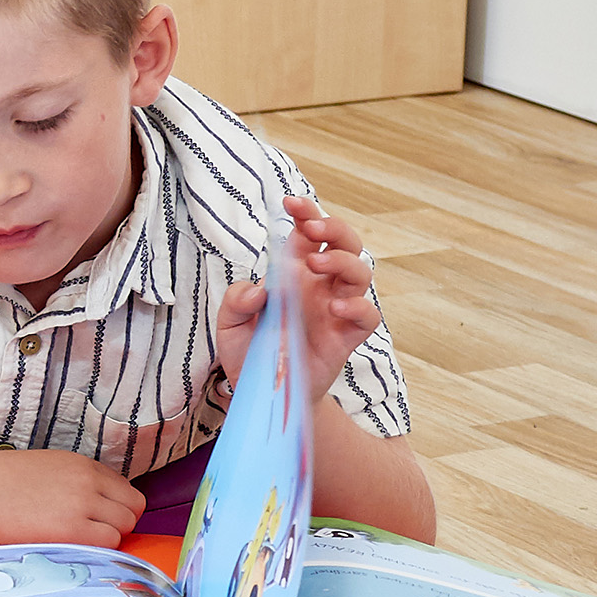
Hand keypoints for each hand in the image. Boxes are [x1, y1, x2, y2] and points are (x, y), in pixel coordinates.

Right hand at [0, 450, 147, 549]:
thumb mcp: (44, 470)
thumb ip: (75, 483)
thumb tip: (95, 508)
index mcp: (81, 465)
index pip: (126, 492)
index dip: (114, 510)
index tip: (95, 521)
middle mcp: (88, 481)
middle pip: (132, 510)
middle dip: (115, 526)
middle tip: (85, 536)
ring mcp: (82, 504)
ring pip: (123, 528)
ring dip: (105, 539)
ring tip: (73, 542)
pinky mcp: (72, 530)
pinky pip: (108, 544)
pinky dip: (95, 550)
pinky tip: (67, 548)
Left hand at [215, 194, 379, 397]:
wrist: (262, 393)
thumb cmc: (249, 352)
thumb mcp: (229, 325)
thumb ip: (236, 302)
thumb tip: (260, 290)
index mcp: (292, 273)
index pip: (307, 234)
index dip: (306, 213)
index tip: (292, 202)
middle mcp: (319, 286)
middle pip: (344, 243)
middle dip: (333, 227)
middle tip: (312, 230)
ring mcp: (336, 309)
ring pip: (360, 272)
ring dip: (343, 261)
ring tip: (316, 264)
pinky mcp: (347, 337)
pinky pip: (368, 315)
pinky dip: (358, 305)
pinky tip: (336, 306)